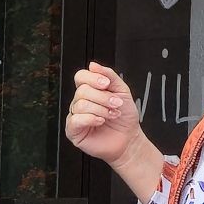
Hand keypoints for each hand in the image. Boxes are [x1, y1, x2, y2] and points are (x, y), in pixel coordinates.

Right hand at [66, 65, 167, 195]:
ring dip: (101, 109)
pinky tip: (101, 122)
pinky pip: (75, 120)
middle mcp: (80, 102)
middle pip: (82, 91)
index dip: (92, 78)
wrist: (129, 139)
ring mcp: (75, 116)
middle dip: (103, 97)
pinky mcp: (73, 131)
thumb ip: (109, 75)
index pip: (81, 77)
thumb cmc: (125, 117)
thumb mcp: (122, 91)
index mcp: (89, 91)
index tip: (106, 84)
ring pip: (80, 105)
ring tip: (112, 114)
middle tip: (116, 104)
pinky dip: (91, 119)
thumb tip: (93, 65)